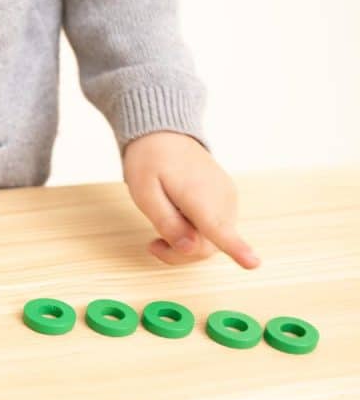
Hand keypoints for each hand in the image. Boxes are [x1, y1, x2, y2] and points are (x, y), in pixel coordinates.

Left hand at [123, 131, 260, 268]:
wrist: (165, 135)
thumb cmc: (150, 163)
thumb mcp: (145, 194)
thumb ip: (167, 223)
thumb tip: (190, 249)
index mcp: (200, 196)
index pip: (219, 229)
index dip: (237, 249)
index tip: (253, 264)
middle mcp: (221, 199)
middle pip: (209, 247)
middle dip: (181, 254)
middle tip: (153, 244)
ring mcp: (227, 200)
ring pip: (213, 241)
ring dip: (187, 245)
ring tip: (162, 228)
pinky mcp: (226, 201)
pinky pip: (215, 229)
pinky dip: (196, 233)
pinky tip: (178, 218)